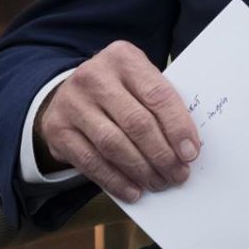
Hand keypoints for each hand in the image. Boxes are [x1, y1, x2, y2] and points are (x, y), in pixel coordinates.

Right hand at [33, 41, 200, 203]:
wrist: (69, 94)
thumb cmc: (118, 91)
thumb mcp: (138, 82)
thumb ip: (159, 105)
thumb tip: (186, 148)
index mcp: (123, 58)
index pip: (157, 94)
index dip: (177, 127)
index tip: (191, 153)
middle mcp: (94, 75)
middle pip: (136, 122)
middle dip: (162, 155)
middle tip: (178, 175)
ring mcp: (72, 102)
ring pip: (113, 144)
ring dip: (141, 170)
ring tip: (159, 183)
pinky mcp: (57, 129)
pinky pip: (91, 162)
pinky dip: (116, 180)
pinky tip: (134, 191)